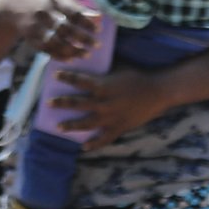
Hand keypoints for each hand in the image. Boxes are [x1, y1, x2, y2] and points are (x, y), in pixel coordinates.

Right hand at [9, 0, 98, 60]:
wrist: (13, 7)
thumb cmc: (43, 2)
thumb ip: (76, 7)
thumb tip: (99, 17)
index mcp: (53, 1)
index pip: (73, 13)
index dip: (87, 23)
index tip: (98, 31)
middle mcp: (43, 14)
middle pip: (66, 29)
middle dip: (83, 38)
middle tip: (97, 45)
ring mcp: (35, 27)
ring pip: (56, 42)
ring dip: (73, 50)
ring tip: (86, 54)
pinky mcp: (30, 38)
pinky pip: (46, 49)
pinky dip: (59, 55)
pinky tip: (70, 59)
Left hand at [44, 65, 171, 150]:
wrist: (160, 91)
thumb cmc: (139, 77)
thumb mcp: (119, 69)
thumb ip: (103, 71)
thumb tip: (88, 62)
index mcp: (104, 86)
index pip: (80, 81)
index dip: (66, 77)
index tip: (55, 75)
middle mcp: (104, 103)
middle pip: (77, 104)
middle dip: (61, 103)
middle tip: (48, 103)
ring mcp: (111, 117)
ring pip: (86, 124)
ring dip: (71, 125)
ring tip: (59, 127)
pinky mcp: (120, 127)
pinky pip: (104, 138)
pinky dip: (94, 144)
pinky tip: (84, 146)